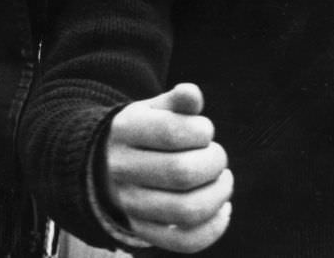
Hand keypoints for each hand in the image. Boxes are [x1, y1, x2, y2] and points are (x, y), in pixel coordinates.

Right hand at [102, 83, 232, 251]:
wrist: (111, 165)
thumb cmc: (146, 133)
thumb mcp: (156, 110)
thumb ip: (177, 102)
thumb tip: (192, 93)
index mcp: (123, 131)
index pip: (171, 132)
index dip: (201, 131)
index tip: (204, 130)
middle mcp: (121, 169)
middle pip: (181, 173)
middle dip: (214, 163)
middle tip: (217, 155)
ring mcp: (130, 203)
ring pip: (187, 210)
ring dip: (218, 194)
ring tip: (222, 180)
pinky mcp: (144, 230)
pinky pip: (185, 241)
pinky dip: (214, 228)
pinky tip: (222, 209)